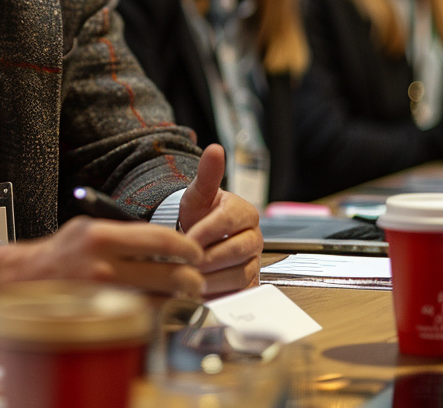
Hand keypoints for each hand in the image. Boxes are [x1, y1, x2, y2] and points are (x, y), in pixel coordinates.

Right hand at [0, 215, 204, 317]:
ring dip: (176, 299)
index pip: (159, 238)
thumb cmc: (59, 255)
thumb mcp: (87, 230)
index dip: (184, 246)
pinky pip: (141, 319)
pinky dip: (156, 314)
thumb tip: (163, 242)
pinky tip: (160, 308)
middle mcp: (103, 267)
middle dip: (189, 278)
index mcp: (100, 236)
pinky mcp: (101, 319)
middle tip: (195, 278)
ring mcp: (102, 297)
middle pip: (167, 274)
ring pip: (159, 300)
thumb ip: (123, 235)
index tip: (194, 252)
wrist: (23, 282)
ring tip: (182, 294)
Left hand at [178, 144, 262, 294]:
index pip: (229, 221)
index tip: (188, 238)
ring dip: (214, 278)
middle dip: (210, 257)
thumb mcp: (198, 193)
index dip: (208, 230)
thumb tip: (215, 148)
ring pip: (240, 273)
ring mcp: (254, 262)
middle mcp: (254, 237)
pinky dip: (220, 293)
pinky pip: (240, 292)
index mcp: (245, 212)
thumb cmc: (199, 213)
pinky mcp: (250, 284)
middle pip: (238, 250)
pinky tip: (200, 292)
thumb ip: (207, 173)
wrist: (198, 237)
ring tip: (191, 278)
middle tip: (188, 263)